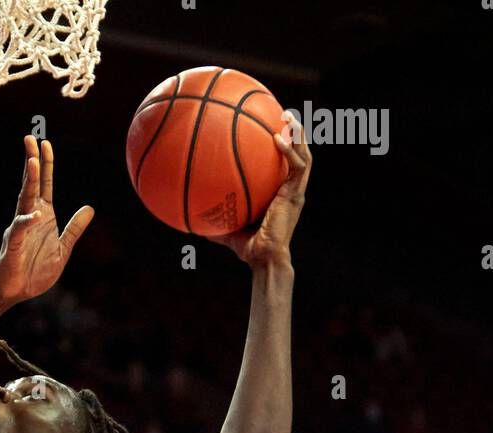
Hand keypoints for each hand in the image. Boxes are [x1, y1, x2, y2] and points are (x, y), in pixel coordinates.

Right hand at [0, 136, 93, 306]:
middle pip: (31, 185)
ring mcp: (19, 230)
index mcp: (42, 217)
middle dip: (31, 161)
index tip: (45, 143)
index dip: (45, 165)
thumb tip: (89, 208)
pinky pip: (19, 230)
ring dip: (28, 181)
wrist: (16, 292)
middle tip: (30, 138)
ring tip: (31, 161)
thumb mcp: (63, 249)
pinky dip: (28, 222)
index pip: (44, 185)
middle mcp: (29, 218)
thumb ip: (74, 229)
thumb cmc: (35, 271)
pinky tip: (36, 215)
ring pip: (24, 200)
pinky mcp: (13, 246)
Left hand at [214, 117, 310, 268]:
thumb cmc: (249, 248)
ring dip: (298, 135)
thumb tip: (189, 218)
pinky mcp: (296, 195)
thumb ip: (214, 219)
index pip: (283, 166)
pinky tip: (278, 139)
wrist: (265, 259)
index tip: (270, 129)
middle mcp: (290, 190)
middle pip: (298, 154)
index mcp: (279, 194)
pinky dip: (289, 151)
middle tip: (282, 114)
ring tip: (287, 116)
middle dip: (294, 133)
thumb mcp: (228, 228)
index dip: (281, 148)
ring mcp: (295, 192)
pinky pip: (297, 167)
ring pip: (304, 156)